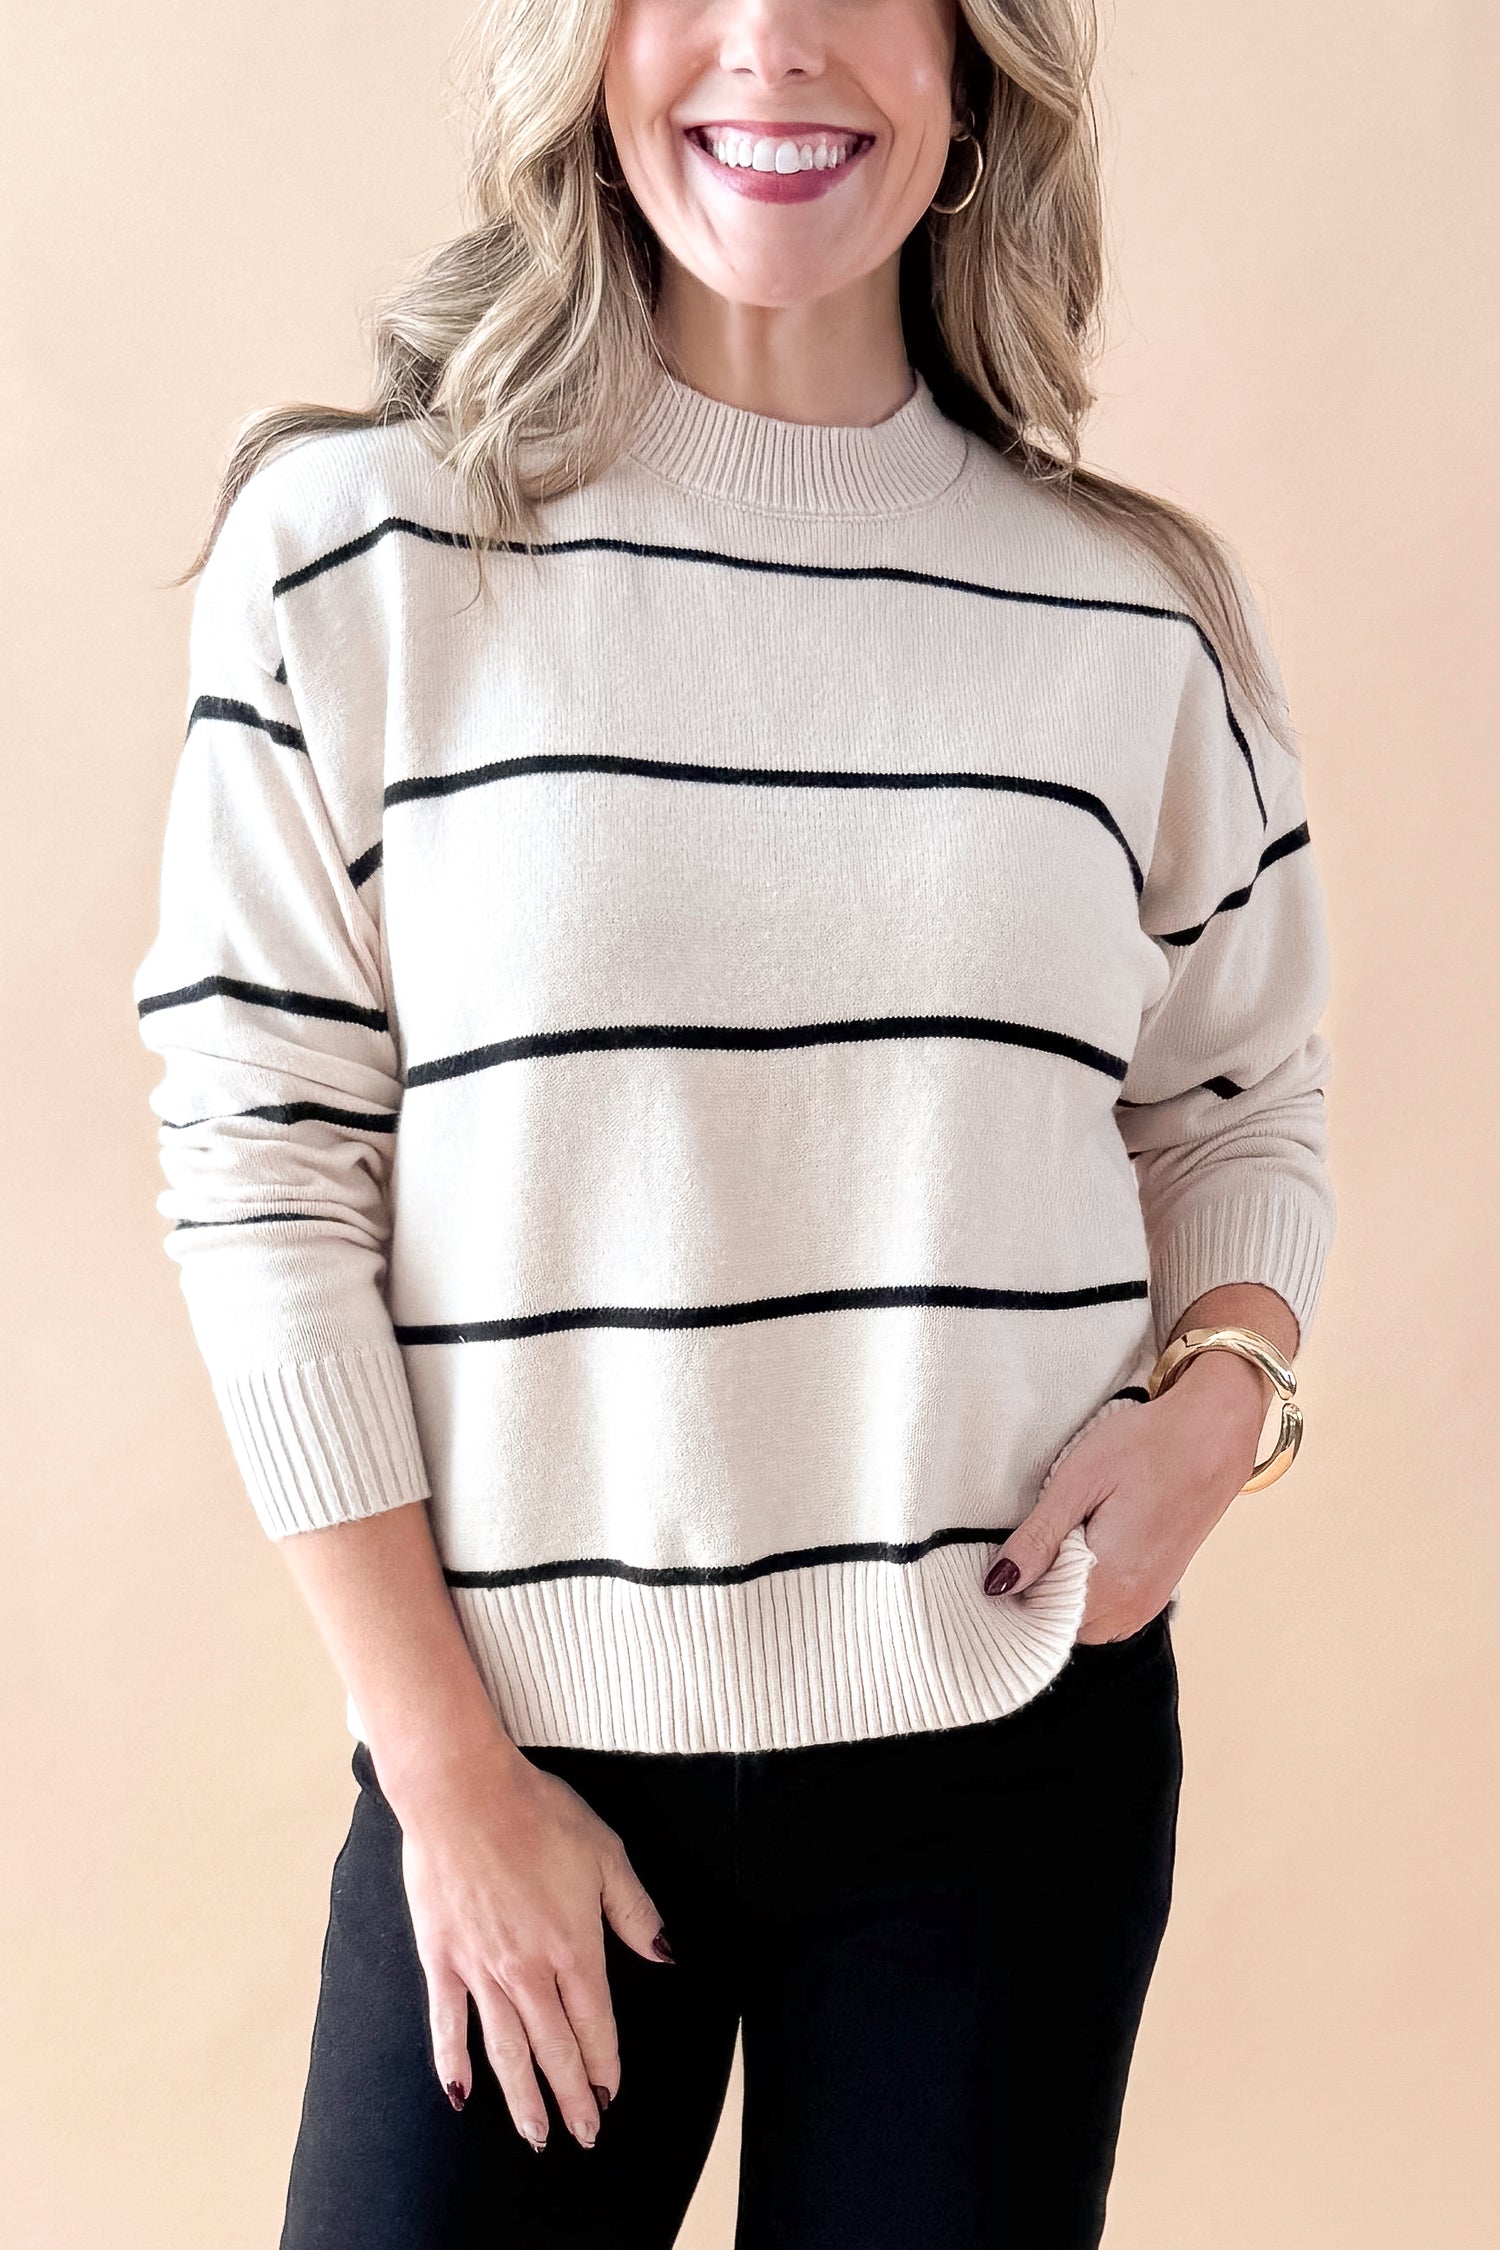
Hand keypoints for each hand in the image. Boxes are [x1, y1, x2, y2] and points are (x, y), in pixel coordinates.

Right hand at [378, 1735, 671, 2150]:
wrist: (463, 1791)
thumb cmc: (537, 1813)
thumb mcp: (605, 1853)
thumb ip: (635, 1912)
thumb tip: (666, 1956)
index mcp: (573, 1946)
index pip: (595, 2023)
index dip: (605, 2065)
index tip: (612, 2097)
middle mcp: (528, 1970)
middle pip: (553, 2048)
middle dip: (571, 2097)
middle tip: (584, 2135)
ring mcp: (480, 1968)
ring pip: (505, 2049)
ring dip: (522, 2097)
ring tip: (536, 2136)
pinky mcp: (440, 1957)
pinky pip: (448, 2022)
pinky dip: (453, 2062)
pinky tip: (460, 2094)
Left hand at [983, 1352, 1270, 1641]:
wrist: (1213, 1434)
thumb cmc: (1146, 1446)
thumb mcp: (1078, 1482)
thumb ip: (1038, 1539)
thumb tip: (997, 1584)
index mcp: (1110, 1582)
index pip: (1038, 1620)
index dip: (1013, 1591)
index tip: (1005, 1556)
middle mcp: (1133, 1604)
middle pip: (1060, 1626)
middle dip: (1037, 1594)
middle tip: (1031, 1540)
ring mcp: (1150, 1601)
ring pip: (1085, 1621)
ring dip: (1064, 1593)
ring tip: (1061, 1538)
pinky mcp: (1159, 1590)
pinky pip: (1110, 1610)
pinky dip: (1089, 1590)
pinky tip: (1085, 1545)